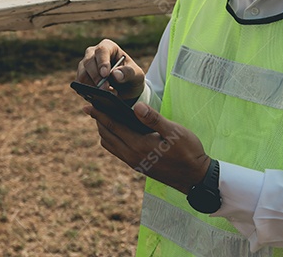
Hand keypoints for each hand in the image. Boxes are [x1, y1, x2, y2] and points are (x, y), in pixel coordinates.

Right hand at [76, 39, 144, 100]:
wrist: (126, 89)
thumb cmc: (131, 77)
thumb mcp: (136, 75)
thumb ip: (128, 73)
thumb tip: (115, 74)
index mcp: (108, 47)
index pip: (102, 50)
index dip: (102, 62)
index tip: (105, 74)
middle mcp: (93, 54)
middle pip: (89, 62)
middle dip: (97, 78)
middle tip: (106, 89)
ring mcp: (85, 65)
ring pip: (82, 74)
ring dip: (93, 86)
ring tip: (106, 94)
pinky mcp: (81, 78)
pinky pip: (79, 84)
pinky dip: (87, 91)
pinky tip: (98, 96)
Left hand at [85, 99, 210, 194]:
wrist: (195, 178)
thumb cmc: (188, 152)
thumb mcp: (174, 132)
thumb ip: (153, 119)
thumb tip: (136, 105)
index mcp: (139, 145)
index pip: (112, 126)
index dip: (99, 114)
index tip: (87, 104)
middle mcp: (132, 156)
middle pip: (106, 135)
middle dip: (98, 121)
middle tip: (92, 106)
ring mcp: (134, 162)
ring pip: (110, 145)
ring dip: (105, 131)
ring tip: (104, 116)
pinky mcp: (138, 166)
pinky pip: (118, 151)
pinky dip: (113, 139)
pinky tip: (119, 130)